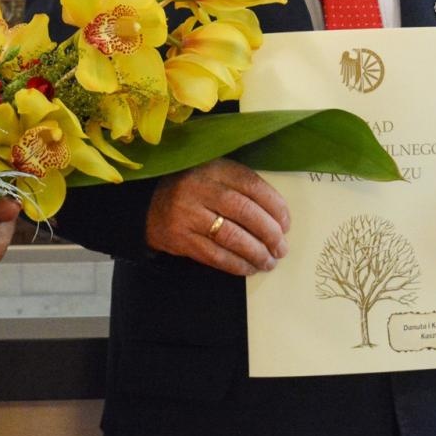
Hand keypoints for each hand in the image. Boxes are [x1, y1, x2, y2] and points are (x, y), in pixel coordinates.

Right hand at [145, 157, 289, 275]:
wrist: (148, 205)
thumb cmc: (192, 190)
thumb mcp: (214, 176)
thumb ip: (241, 187)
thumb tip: (279, 219)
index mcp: (213, 168)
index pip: (252, 185)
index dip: (275, 206)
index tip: (287, 223)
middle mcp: (199, 188)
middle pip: (244, 211)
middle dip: (269, 233)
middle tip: (282, 248)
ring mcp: (188, 214)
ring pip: (231, 236)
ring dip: (256, 253)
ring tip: (270, 261)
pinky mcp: (180, 238)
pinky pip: (215, 256)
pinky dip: (237, 265)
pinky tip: (249, 268)